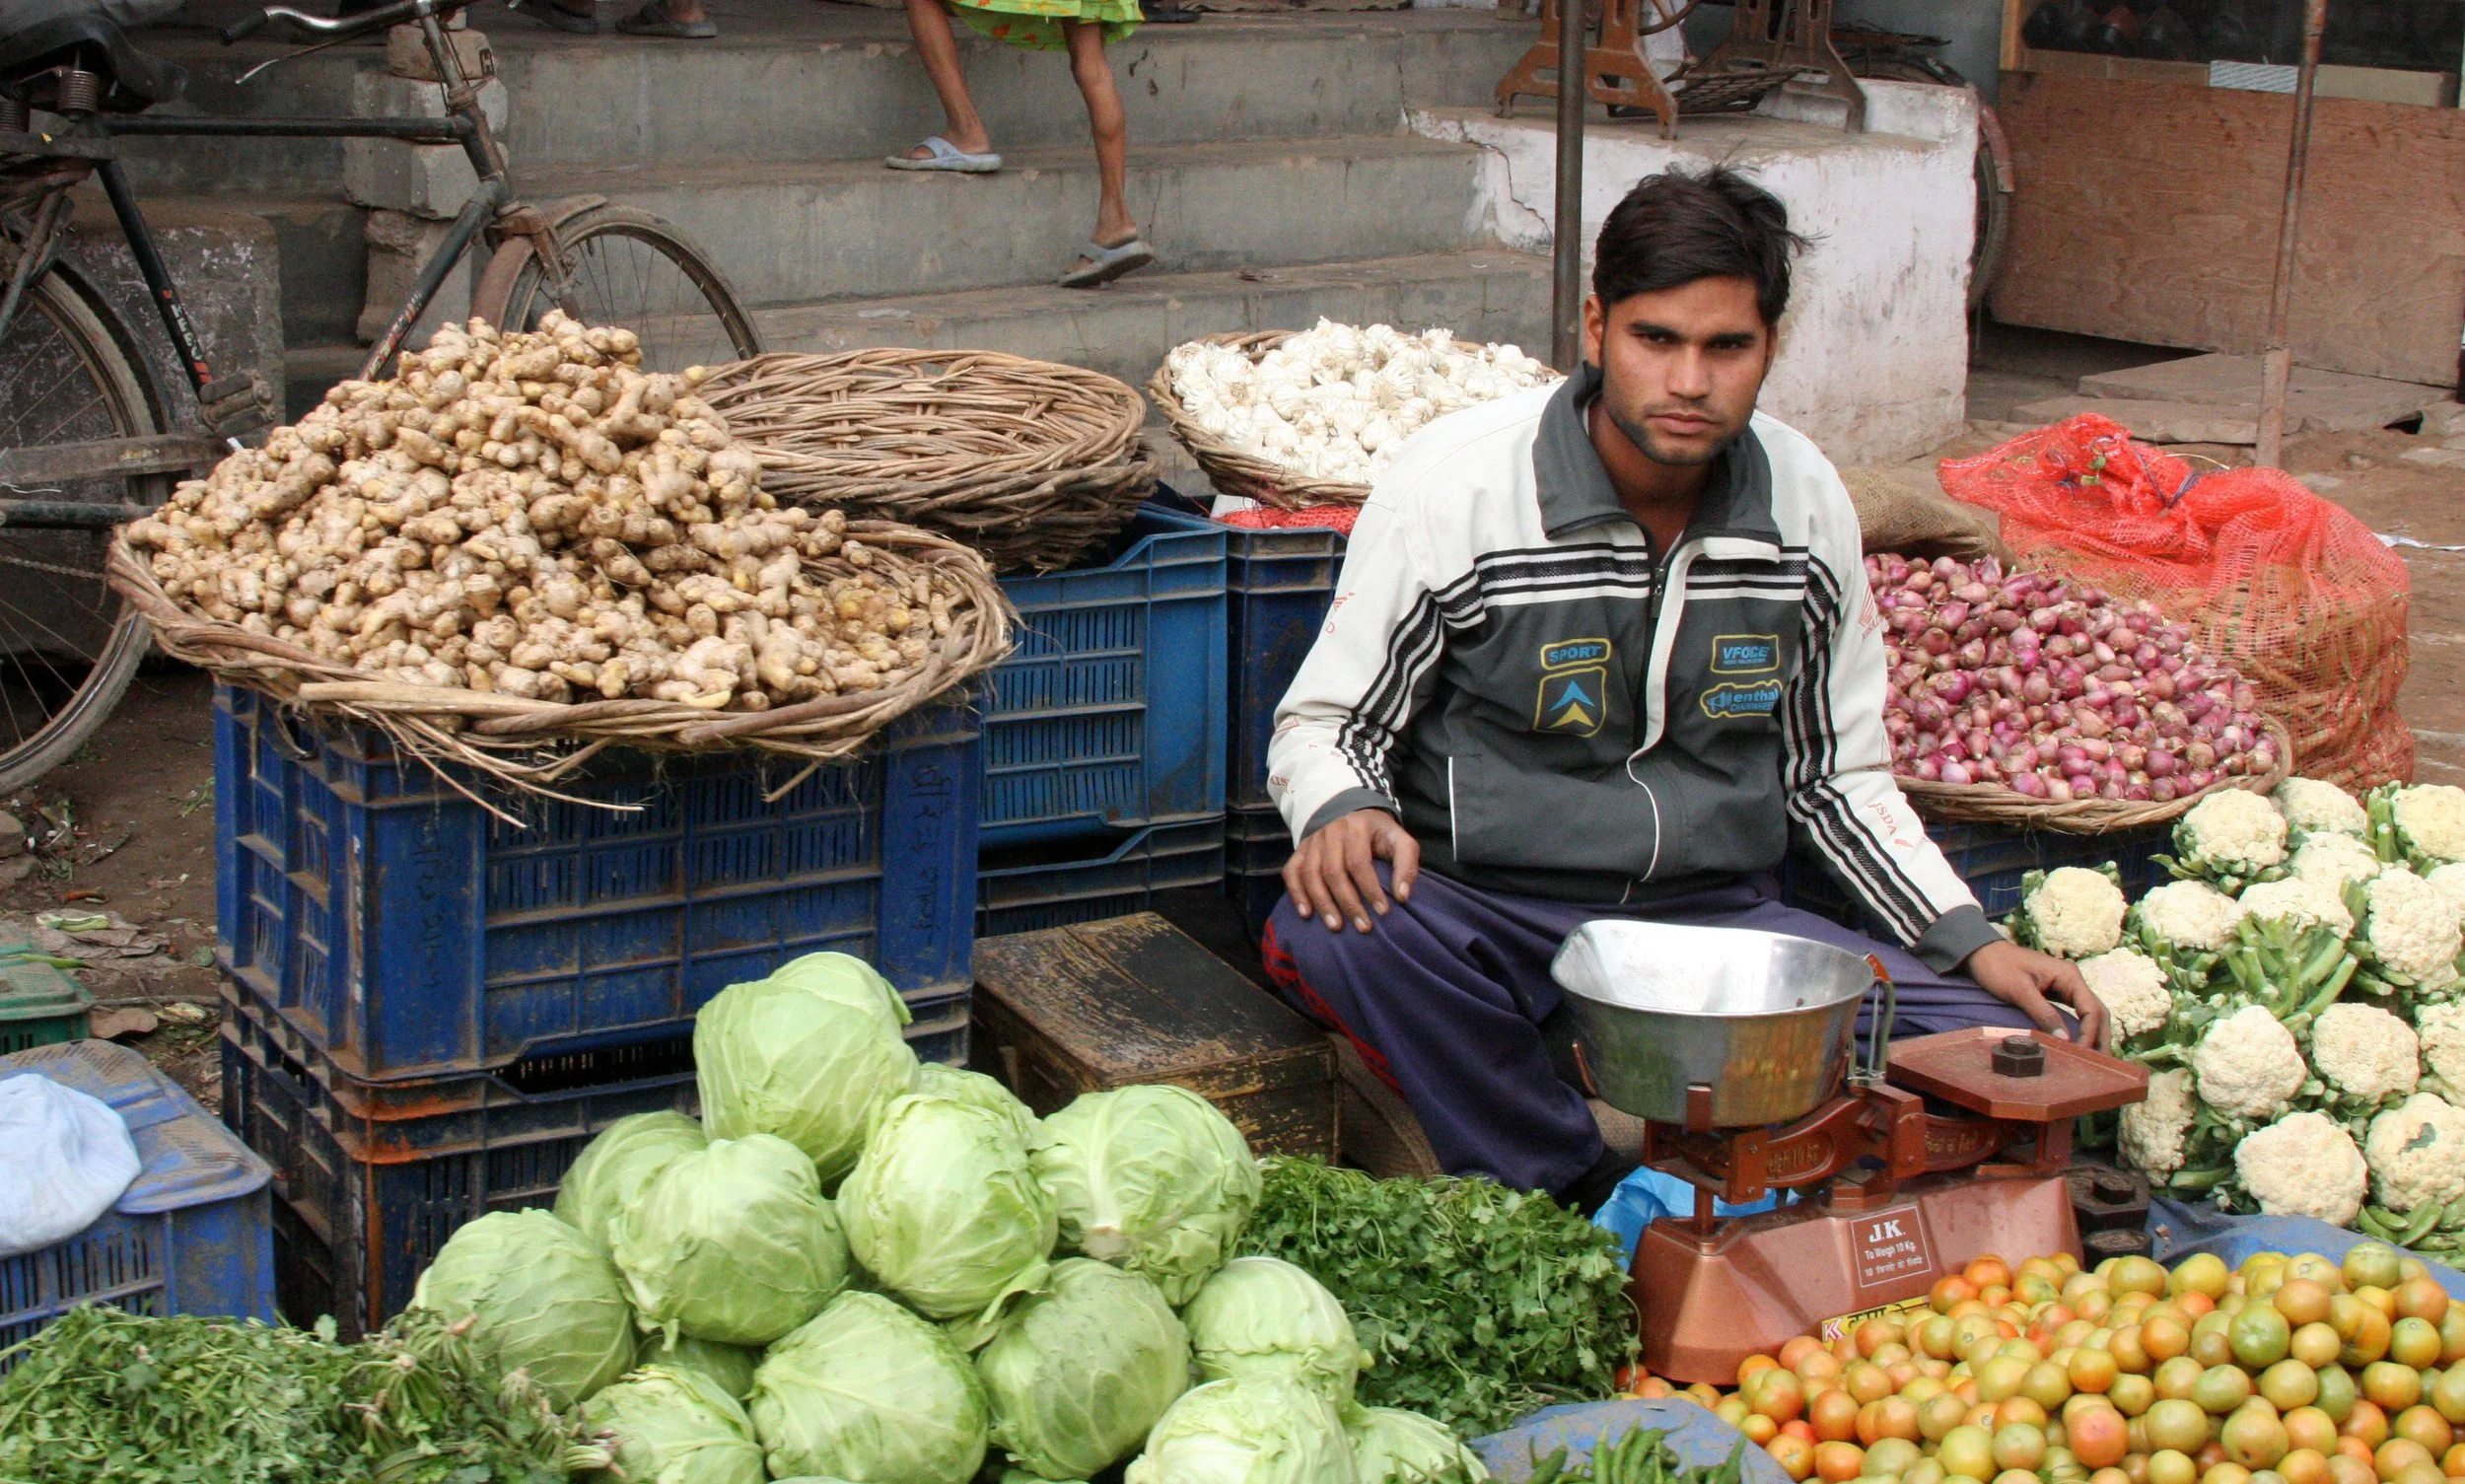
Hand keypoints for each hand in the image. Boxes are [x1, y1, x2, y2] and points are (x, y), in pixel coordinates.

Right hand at [1284, 809, 1420, 932]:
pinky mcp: (1300, 850)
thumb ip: (1406, 864)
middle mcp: (1330, 832)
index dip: (1371, 889)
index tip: (1383, 912)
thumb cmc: (1377, 832)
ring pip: (1311, 875)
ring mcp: (1312, 842)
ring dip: (1323, 903)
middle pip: (1333, 871)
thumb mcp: (1399, 839)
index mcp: (1356, 827)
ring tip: (1336, 926)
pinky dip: (1297, 894)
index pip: (1359, 862)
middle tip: (1363, 927)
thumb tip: (1402, 896)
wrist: (1349, 811)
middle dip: (1348, 903)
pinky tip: (1306, 914)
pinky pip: (1292, 872)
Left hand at [1965, 939, 2108, 1049]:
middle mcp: (2072, 980)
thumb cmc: (1998, 966)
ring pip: (2089, 1014)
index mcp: (2069, 976)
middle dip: (2100, 1038)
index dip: (2090, 1034)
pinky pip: (2075, 1014)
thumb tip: (2065, 1040)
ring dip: (2093, 1035)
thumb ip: (2043, 1013)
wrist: (1981, 952)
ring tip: (2094, 1060)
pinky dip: (2080, 1030)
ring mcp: (2065, 987)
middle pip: (2097, 1013)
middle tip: (2099, 1064)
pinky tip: (2078, 1046)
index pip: (2092, 1009)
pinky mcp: (2055, 993)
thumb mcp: (2019, 990)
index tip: (2082, 1054)